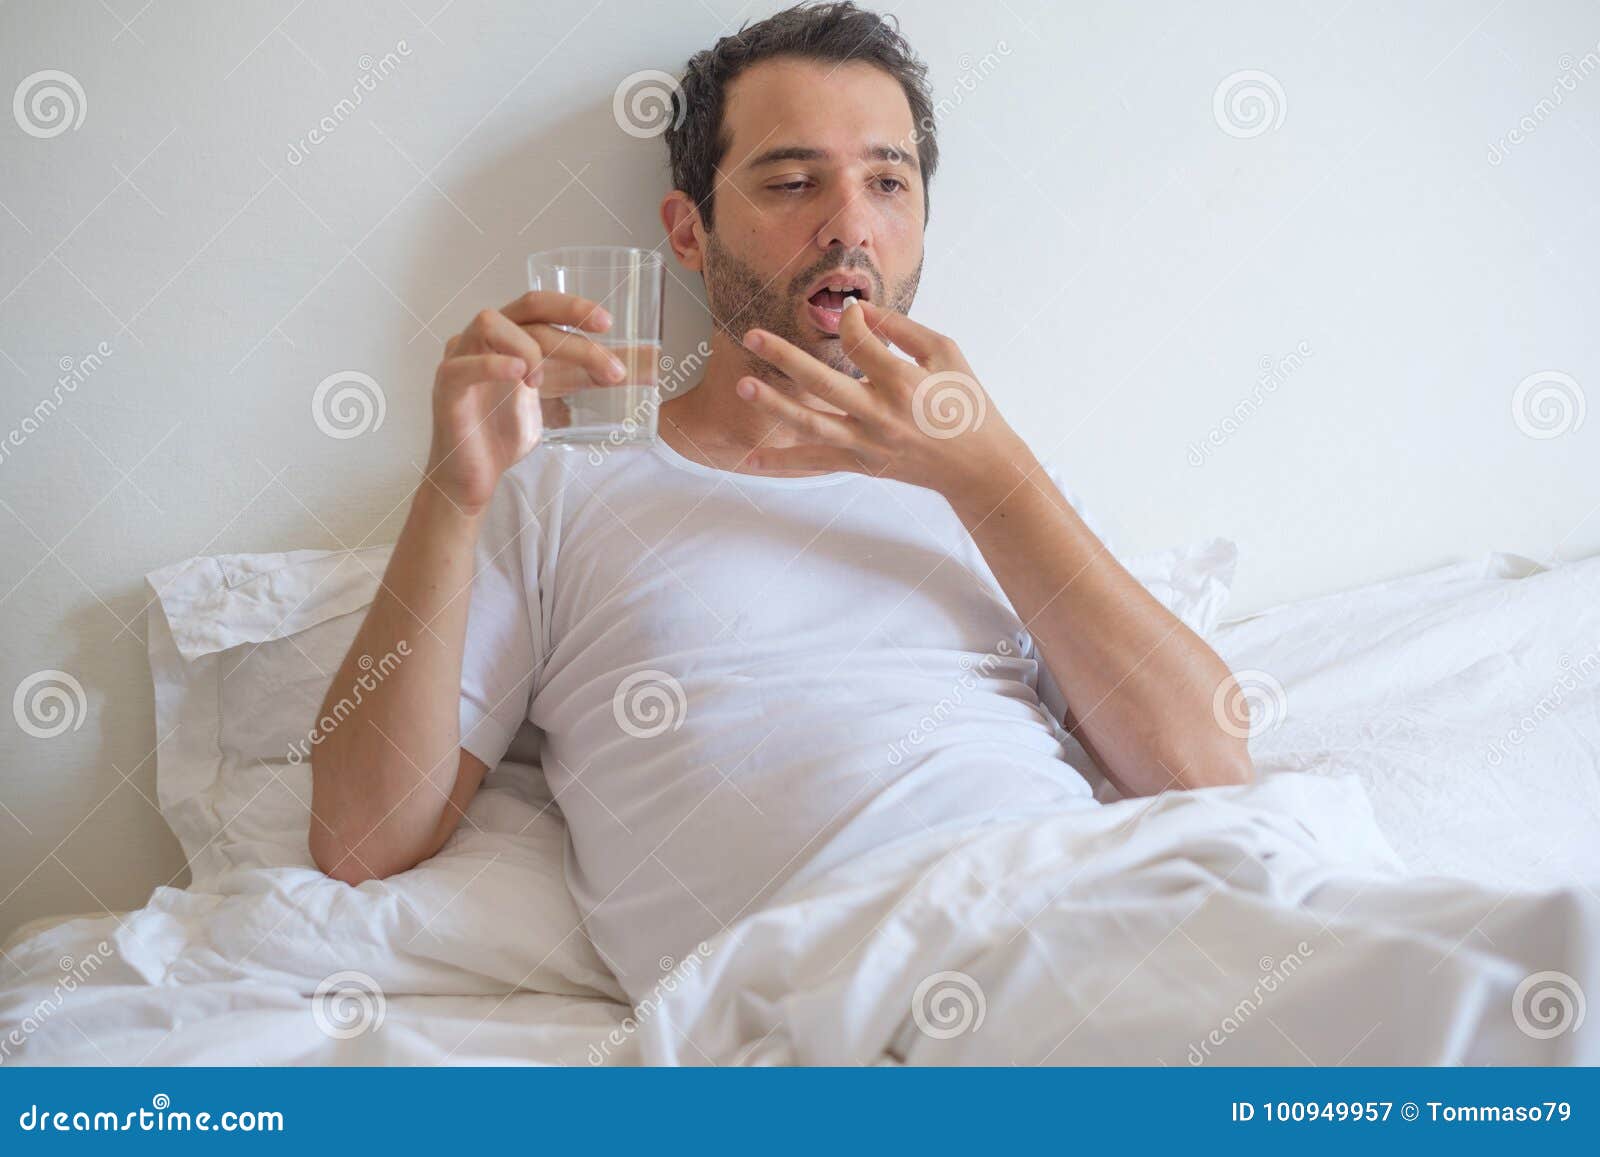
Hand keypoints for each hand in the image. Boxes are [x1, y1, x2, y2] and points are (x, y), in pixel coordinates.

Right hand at [425, 291, 623, 512]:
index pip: (541, 306)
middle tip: (603, 334)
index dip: (573, 307)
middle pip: (525, 308)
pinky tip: (519, 373)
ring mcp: (460, 358)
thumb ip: (593, 377)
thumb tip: (652, 366)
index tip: (608, 323)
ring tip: (544, 379)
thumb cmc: (507, 430)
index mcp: (509, 335)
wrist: (474, 478)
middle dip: (567, 315)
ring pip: (490, 323)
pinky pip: (463, 365)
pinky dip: (492, 364)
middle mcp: (483, 338)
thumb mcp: (560, 397)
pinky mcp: (446, 388)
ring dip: (528, 343)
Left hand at [734, 298, 1035, 502]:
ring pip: (812, 423)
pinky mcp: (862, 463)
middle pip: (822, 380)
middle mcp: (880, 411)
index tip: (848, 315)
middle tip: (751, 336)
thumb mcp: (945, 352)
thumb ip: (900, 328)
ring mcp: (867, 442)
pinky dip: (783, 463)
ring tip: (742, 387)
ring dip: (775, 405)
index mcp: (903, 379)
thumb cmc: (964, 402)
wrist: (977, 465)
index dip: (848, 322)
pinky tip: (749, 460)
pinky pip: (816, 462)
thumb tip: (856, 309)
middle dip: (784, 356)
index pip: (858, 341)